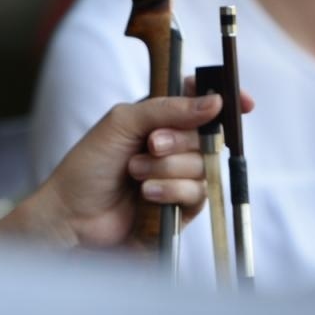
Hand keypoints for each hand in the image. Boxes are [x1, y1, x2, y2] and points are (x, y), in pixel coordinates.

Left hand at [0, 88, 253, 248]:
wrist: (72, 213)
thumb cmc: (88, 165)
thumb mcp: (122, 123)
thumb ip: (168, 109)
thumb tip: (215, 101)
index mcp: (158, 119)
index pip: (200, 102)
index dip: (223, 100)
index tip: (242, 103)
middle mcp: (172, 146)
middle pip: (207, 135)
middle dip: (180, 140)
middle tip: (151, 144)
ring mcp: (178, 177)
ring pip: (203, 166)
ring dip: (168, 167)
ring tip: (135, 173)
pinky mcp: (180, 208)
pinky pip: (197, 194)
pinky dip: (172, 190)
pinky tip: (147, 194)